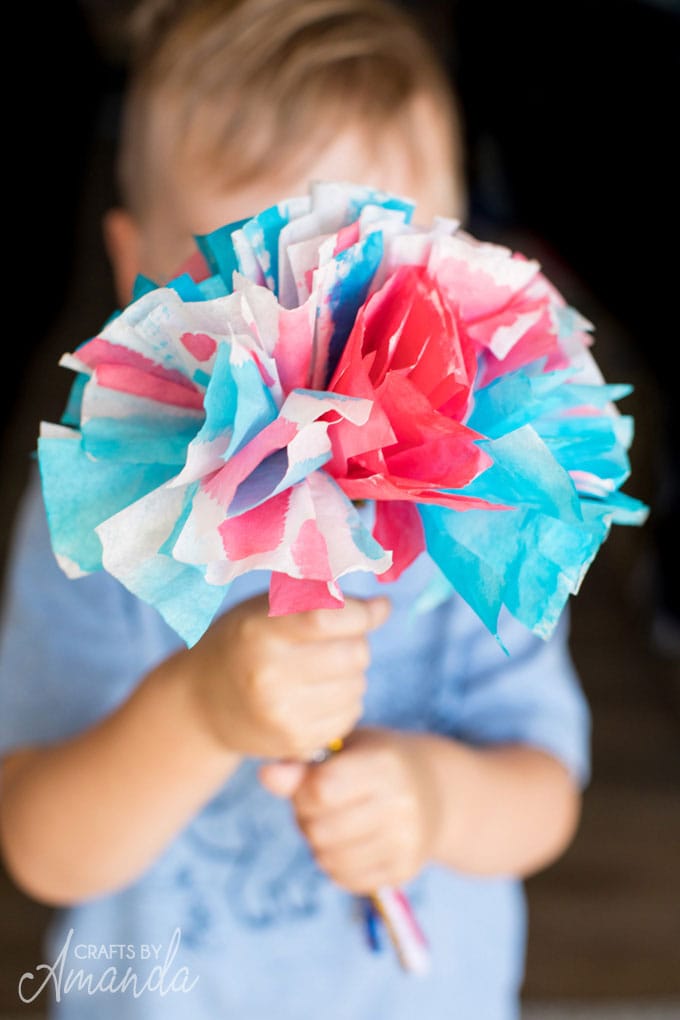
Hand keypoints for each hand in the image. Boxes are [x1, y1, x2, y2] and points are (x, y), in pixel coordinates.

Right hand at [181, 595, 389, 760]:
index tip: (375, 609)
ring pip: (358, 685)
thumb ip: (322, 598)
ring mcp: (281, 714)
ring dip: (351, 674)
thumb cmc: (244, 641)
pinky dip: (344, 701)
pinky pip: (350, 715)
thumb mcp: (267, 606)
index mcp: (259, 630)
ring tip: (319, 669)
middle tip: (332, 642)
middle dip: (355, 643)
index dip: (362, 612)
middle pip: (353, 653)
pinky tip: (317, 694)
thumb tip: (383, 608)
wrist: (202, 704)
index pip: (329, 616)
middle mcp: (268, 675)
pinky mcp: (295, 742)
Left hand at [259, 727, 440, 893]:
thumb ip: (304, 765)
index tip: (311, 781)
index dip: (303, 790)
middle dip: (308, 819)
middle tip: (322, 805)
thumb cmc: (375, 762)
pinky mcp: (404, 870)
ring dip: (319, 844)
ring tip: (335, 822)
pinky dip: (336, 865)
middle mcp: (401, 804)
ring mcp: (406, 841)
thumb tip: (265, 775)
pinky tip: (349, 843)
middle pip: (320, 830)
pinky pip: (345, 880)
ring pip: (328, 859)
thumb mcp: (344, 750)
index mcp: (384, 764)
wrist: (434, 792)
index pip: (321, 790)